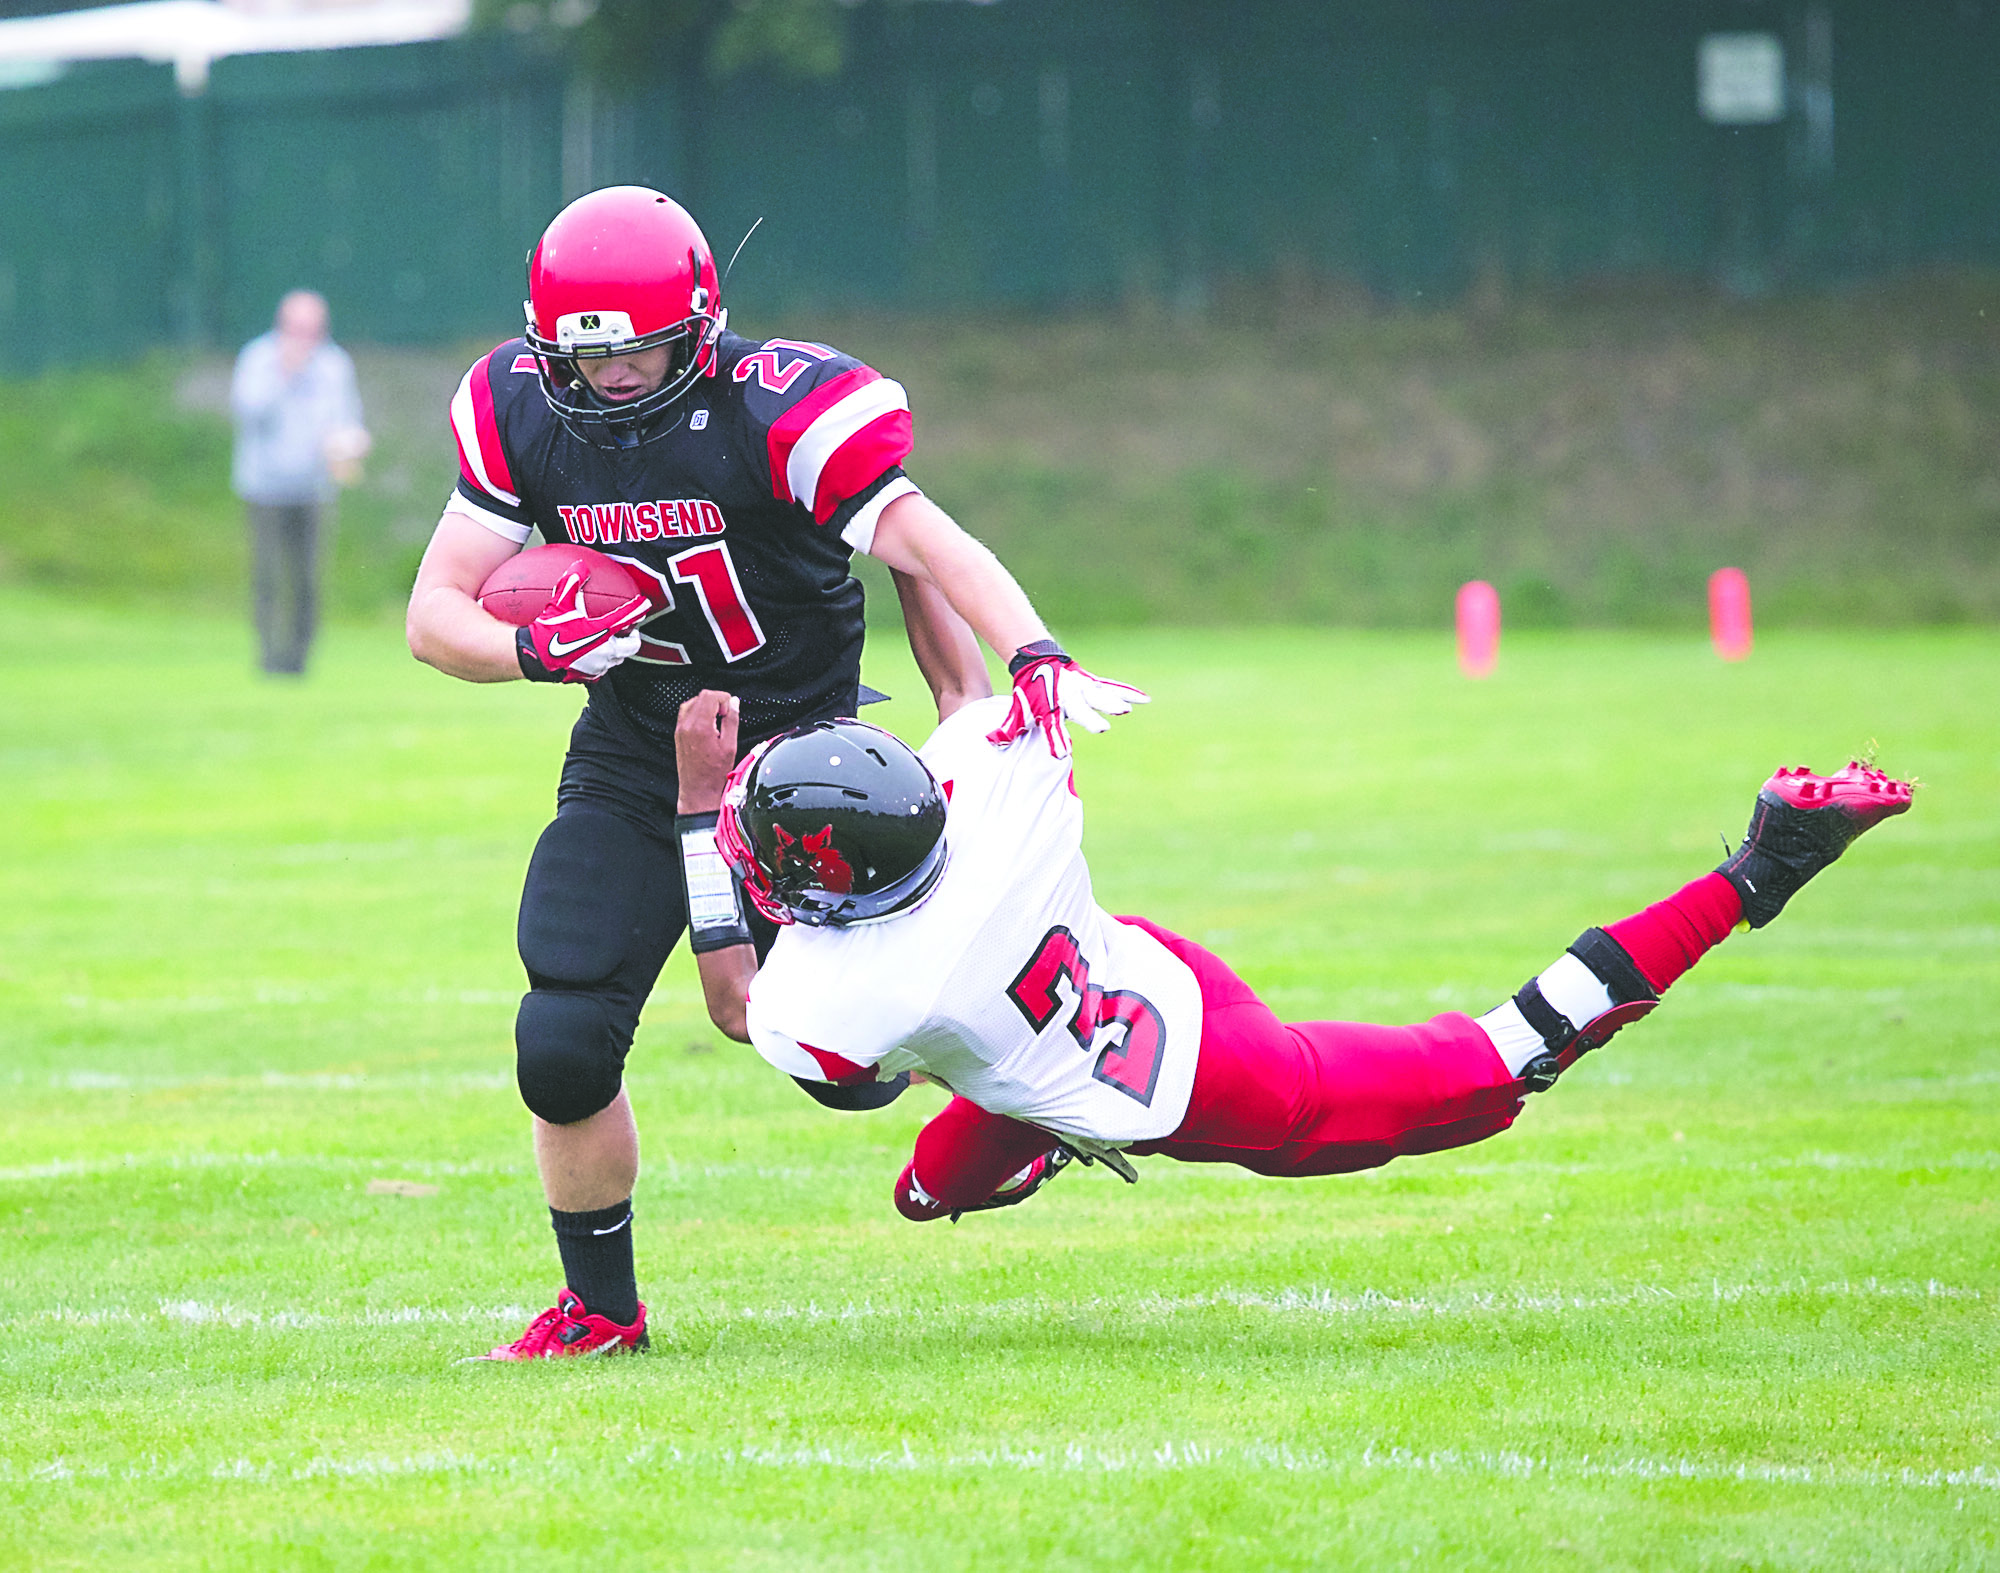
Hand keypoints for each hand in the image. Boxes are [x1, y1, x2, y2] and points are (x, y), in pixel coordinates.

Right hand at [517, 568, 647, 683]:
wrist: (535, 658)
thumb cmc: (548, 631)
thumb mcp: (559, 604)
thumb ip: (571, 584)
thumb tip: (580, 565)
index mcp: (603, 632)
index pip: (627, 618)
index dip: (638, 609)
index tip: (645, 604)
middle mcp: (606, 652)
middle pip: (632, 646)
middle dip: (633, 636)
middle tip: (629, 628)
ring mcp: (599, 667)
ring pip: (618, 658)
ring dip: (619, 649)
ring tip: (612, 640)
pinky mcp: (589, 677)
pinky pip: (602, 669)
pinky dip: (602, 660)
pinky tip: (594, 655)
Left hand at [675, 690, 741, 811]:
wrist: (698, 790)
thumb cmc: (714, 773)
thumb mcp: (730, 746)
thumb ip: (732, 721)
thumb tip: (734, 703)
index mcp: (700, 726)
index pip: (710, 696)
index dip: (724, 699)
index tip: (731, 710)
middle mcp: (686, 725)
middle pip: (701, 697)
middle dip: (716, 701)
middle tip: (726, 715)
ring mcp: (680, 729)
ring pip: (692, 702)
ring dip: (706, 706)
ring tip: (717, 720)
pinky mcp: (678, 734)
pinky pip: (686, 713)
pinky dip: (698, 712)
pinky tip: (708, 725)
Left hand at [986, 641, 1147, 757]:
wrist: (1040, 663)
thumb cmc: (1031, 692)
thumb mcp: (1019, 709)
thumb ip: (1010, 726)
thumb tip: (992, 741)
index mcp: (1051, 707)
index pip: (1053, 727)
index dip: (1057, 741)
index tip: (1062, 755)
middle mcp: (1069, 698)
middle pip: (1082, 709)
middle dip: (1091, 717)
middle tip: (1102, 728)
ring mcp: (1083, 689)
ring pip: (1100, 696)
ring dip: (1113, 702)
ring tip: (1126, 711)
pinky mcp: (1093, 684)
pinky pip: (1113, 689)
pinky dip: (1128, 693)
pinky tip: (1145, 700)